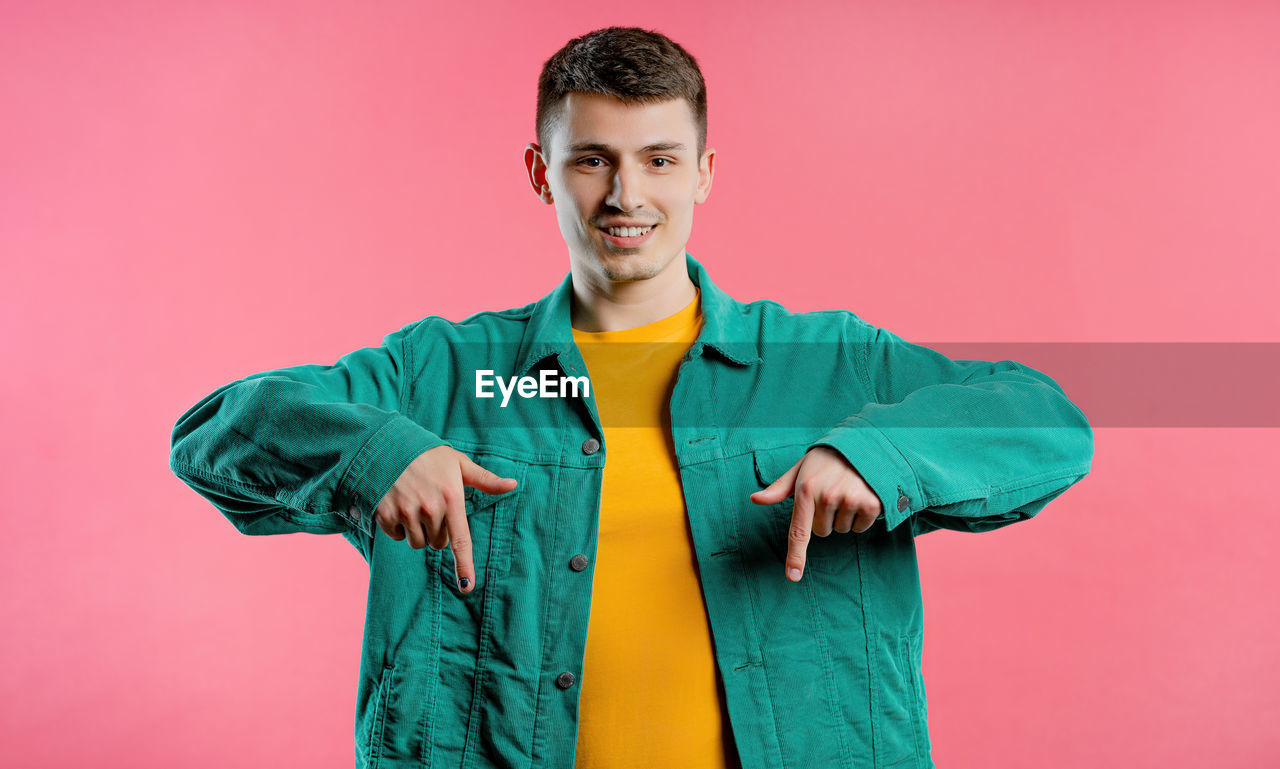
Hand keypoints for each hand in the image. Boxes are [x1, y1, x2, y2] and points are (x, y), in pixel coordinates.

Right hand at [375, 445, 516, 592]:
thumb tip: (513, 484)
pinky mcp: (385, 515)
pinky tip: (398, 505)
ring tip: (414, 503)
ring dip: (418, 531)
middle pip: (438, 542)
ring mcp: (406, 512)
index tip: (467, 586)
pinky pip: (397, 537)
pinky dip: (398, 527)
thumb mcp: (458, 463)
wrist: (387, 443)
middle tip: (430, 504)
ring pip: (418, 543)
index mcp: (452, 498)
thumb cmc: (428, 454)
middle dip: (437, 530)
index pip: (460, 540)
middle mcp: (430, 508)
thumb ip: (485, 479)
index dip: (464, 565)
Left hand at [749, 446, 881, 582]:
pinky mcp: (871, 503)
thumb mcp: (801, 469)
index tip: (793, 577)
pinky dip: (862, 516)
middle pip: (822, 531)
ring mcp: (849, 500)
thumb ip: (779, 488)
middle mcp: (826, 496)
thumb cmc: (827, 459)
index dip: (796, 556)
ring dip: (844, 516)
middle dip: (826, 517)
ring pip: (841, 530)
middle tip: (833, 493)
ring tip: (848, 491)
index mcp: (806, 489)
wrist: (864, 443)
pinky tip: (862, 495)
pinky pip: (860, 527)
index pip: (799, 531)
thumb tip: (755, 499)